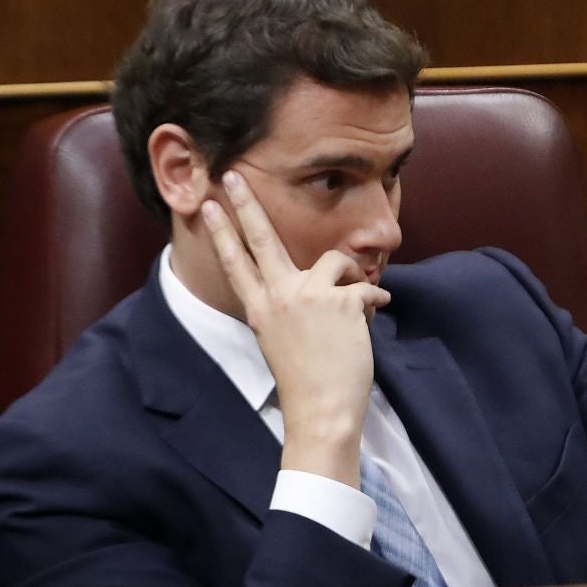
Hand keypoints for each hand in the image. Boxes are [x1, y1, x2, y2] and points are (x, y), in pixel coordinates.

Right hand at [202, 169, 389, 486]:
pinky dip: (377, 300)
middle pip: (260, 239)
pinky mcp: (342, 301)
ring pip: (336, 260)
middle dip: (246, 203)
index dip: (222, 231)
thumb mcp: (283, 338)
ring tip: (359, 305)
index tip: (208, 204)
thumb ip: (292, 305)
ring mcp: (309, 296)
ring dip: (353, 275)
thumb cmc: (309, 380)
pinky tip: (375, 318)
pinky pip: (368, 285)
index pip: (235, 262)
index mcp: (260, 309)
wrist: (323, 411)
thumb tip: (321, 279)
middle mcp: (279, 297)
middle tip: (234, 175)